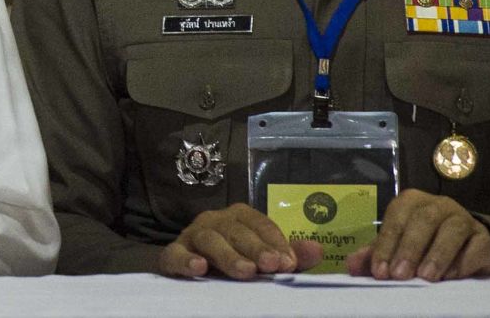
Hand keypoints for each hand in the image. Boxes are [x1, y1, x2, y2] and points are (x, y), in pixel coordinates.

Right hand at [158, 203, 321, 278]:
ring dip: (228, 255)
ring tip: (245, 272)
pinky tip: (199, 268)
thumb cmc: (236, 260)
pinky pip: (174, 254)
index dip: (275, 242)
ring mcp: (192, 236)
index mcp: (239, 218)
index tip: (288, 263)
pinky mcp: (172, 254)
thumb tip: (317, 250)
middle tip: (271, 265)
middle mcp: (215, 221)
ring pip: (209, 239)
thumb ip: (290, 256)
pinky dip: (185, 260)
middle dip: (255, 247)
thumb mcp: (265, 259)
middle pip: (235, 230)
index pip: (259, 224)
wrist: (195, 268)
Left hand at [347, 189, 489, 280]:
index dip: (386, 246)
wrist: (466, 243)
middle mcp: (438, 205)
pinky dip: (464, 262)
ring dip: (437, 255)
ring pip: (452, 231)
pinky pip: (477, 246)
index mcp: (411, 202)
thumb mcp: (398, 245)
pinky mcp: (484, 237)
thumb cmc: (425, 241)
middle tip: (401, 275)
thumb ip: (376, 254)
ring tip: (426, 277)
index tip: (380, 271)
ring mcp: (463, 219)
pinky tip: (452, 276)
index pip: (395, 219)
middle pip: (423, 221)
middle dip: (410, 249)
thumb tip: (352, 265)